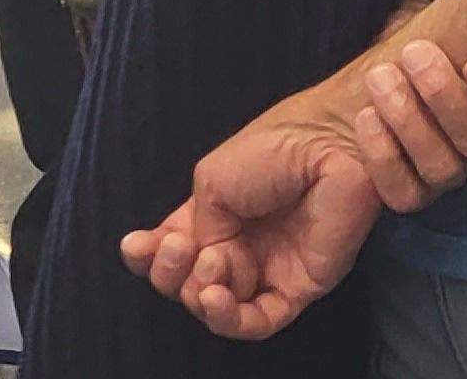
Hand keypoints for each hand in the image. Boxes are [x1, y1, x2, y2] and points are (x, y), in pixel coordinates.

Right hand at [122, 42, 466, 338]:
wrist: (329, 144)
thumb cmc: (274, 149)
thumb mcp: (213, 180)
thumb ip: (196, 225)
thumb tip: (197, 259)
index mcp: (216, 216)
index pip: (173, 250)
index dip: (149, 256)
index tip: (137, 244)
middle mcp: (240, 246)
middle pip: (188, 284)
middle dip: (171, 273)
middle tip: (181, 247)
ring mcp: (269, 269)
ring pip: (218, 308)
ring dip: (197, 293)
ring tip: (209, 261)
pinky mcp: (299, 286)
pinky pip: (258, 321)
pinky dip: (228, 318)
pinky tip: (215, 296)